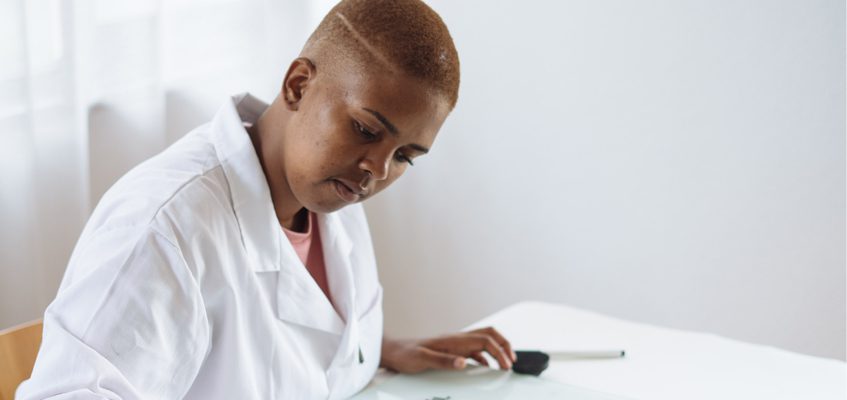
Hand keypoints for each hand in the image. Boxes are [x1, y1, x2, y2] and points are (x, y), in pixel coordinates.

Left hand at [379, 327, 516, 373]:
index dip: (499, 351)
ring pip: (483, 341)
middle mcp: (456, 339)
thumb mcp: (422, 359)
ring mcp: (454, 344)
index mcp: (453, 340)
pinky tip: (485, 367)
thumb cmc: (405, 354)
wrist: (392, 351)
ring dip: (497, 349)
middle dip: (504, 344)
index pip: (484, 340)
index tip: (506, 365)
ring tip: (505, 362)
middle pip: (489, 334)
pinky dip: (485, 357)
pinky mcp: (451, 350)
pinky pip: (474, 350)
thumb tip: (464, 363)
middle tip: (512, 360)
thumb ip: (443, 361)